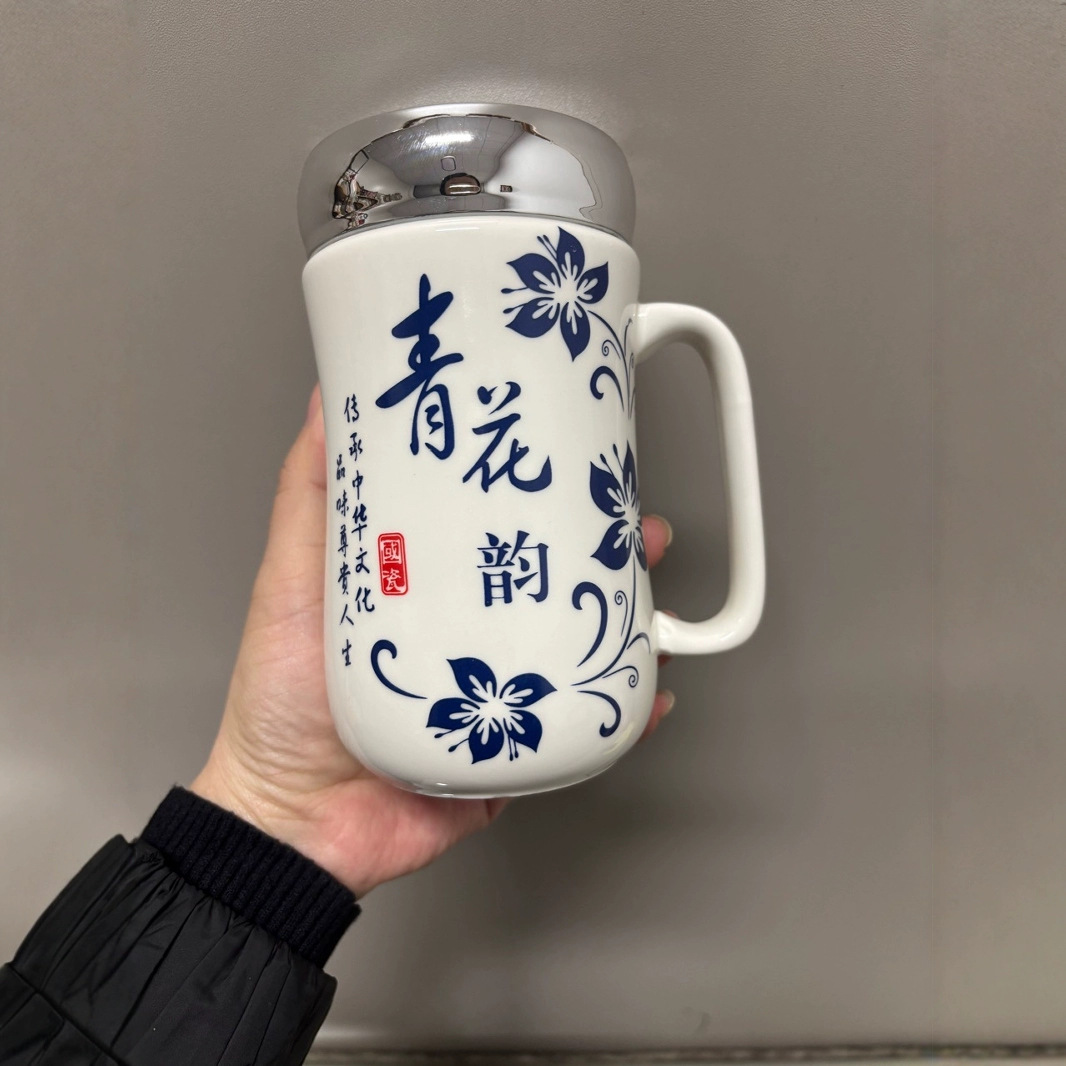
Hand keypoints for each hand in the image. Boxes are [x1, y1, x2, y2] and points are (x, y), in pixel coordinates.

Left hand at [192, 387, 674, 896]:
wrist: (292, 825)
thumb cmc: (281, 704)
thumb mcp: (291, 582)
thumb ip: (309, 499)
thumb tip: (325, 405)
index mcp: (427, 592)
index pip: (498, 531)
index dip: (544, 496)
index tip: (578, 461)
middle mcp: (470, 638)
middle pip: (554, 585)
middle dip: (608, 555)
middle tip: (639, 529)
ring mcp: (498, 697)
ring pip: (581, 650)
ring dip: (633, 624)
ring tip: (657, 603)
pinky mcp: (515, 755)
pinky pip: (582, 730)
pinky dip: (626, 713)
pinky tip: (655, 691)